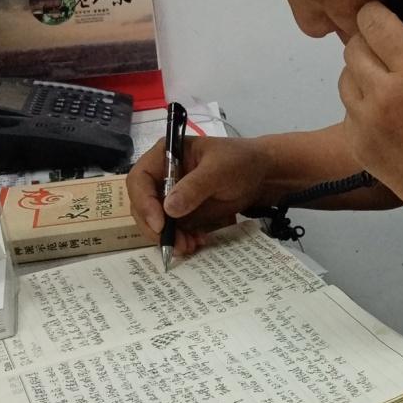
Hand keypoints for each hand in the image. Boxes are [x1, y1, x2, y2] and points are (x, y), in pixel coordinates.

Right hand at [126, 136, 270, 256]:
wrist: (263, 174)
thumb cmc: (240, 161)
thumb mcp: (218, 170)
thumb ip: (194, 187)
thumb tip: (168, 209)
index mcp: (164, 156)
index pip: (139, 180)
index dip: (143, 202)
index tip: (159, 223)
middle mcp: (162, 176)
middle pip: (142, 205)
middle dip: (155, 227)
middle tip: (173, 244)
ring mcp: (172, 196)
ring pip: (156, 222)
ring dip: (168, 237)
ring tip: (188, 247)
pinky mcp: (183, 212)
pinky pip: (173, 229)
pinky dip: (180, 239)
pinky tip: (196, 243)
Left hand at [338, 0, 402, 241]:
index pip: (373, 23)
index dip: (376, 13)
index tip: (384, 17)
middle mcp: (384, 96)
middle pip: (352, 48)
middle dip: (369, 42)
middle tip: (390, 52)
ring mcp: (367, 125)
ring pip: (344, 80)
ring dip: (361, 74)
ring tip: (389, 83)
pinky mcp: (360, 149)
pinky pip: (347, 113)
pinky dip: (360, 107)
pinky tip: (388, 114)